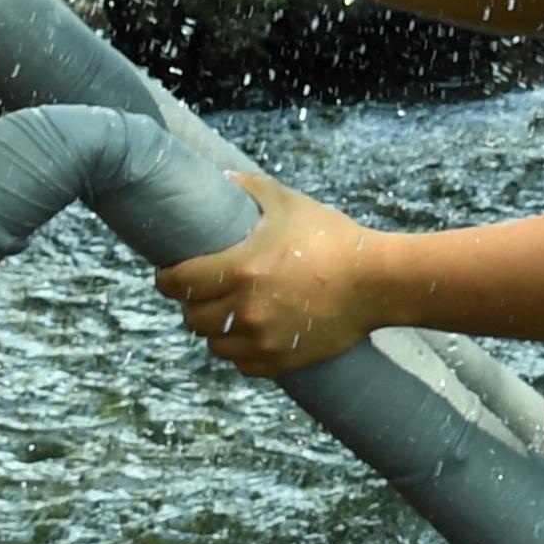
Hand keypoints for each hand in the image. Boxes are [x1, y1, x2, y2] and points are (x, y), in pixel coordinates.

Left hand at [154, 175, 379, 377]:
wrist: (377, 282)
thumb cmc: (334, 239)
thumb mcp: (291, 205)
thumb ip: (252, 189)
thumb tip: (221, 178)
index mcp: (241, 270)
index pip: (178, 283)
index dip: (166, 279)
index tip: (167, 276)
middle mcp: (245, 309)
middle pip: (192, 318)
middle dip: (192, 304)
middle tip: (203, 293)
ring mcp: (262, 339)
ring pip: (215, 345)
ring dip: (216, 331)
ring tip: (229, 315)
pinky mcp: (281, 361)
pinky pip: (243, 364)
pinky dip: (242, 351)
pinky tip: (252, 335)